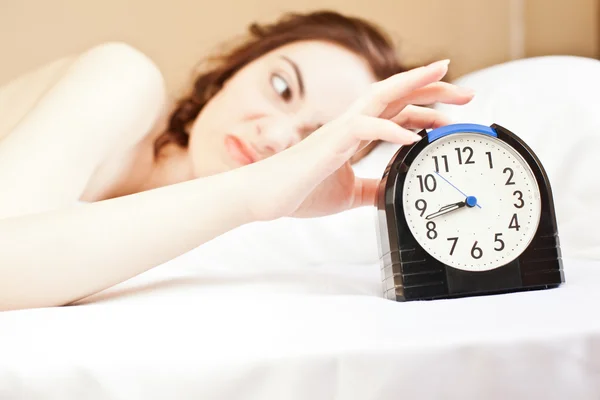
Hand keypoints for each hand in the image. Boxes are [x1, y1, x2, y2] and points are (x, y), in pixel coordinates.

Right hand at [246, 60, 474, 219]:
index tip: (453, 111)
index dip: (425, 105)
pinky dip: (391, 129)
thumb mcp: (350, 194)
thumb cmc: (302, 191)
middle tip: (468, 92)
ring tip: (446, 80)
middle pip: (396, 92)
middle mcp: (351, 124)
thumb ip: (373, 188)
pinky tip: (413, 136)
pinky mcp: (330, 143)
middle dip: (432, 86)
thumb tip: (394, 191)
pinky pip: (364, 128)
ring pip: (381, 95)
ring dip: (415, 85)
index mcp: (355, 133)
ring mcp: (340, 129)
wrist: (269, 198)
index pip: (396, 109)